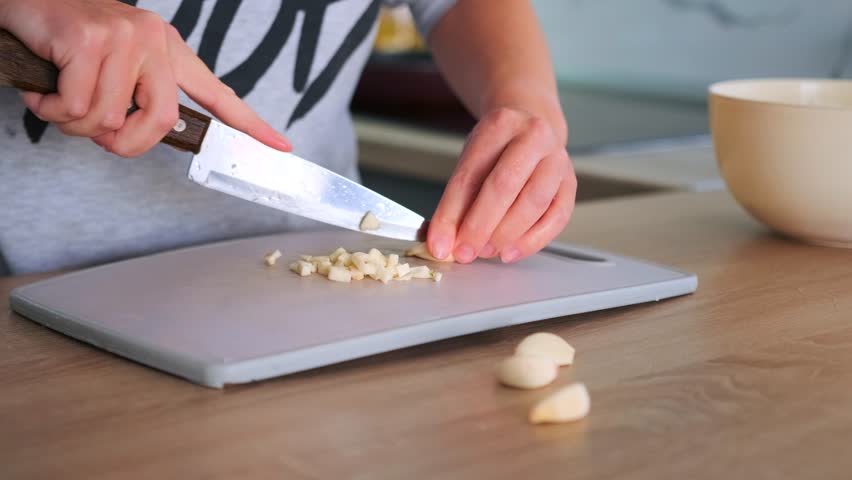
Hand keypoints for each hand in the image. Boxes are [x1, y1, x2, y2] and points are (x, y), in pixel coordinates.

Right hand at [0, 0, 289, 156]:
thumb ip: (134, 100)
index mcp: (167, 50)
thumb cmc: (64, 40)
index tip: (281, 146)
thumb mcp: (112, 68)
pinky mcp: (91, 39)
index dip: (250, 124)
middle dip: (121, 142)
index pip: (217, 92)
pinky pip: (76, 107)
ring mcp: (125, 37)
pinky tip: (44, 82)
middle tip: (92, 131)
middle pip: (160, 122)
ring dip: (72, 121)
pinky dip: (50, 108)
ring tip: (58, 91)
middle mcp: (154, 41)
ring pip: (107, 120)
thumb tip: (138, 137)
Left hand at [427, 107, 575, 263]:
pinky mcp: (570, 184)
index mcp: (500, 124)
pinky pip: (556, 217)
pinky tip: (510, 252)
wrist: (532, 131)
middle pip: (504, 185)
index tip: (439, 243)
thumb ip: (456, 202)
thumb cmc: (498, 150)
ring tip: (485, 251)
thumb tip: (442, 242)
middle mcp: (534, 137)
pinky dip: (532, 241)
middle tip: (464, 252)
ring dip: (506, 234)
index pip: (470, 174)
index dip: (451, 214)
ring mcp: (557, 160)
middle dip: (480, 226)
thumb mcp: (470, 161)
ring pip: (534, 202)